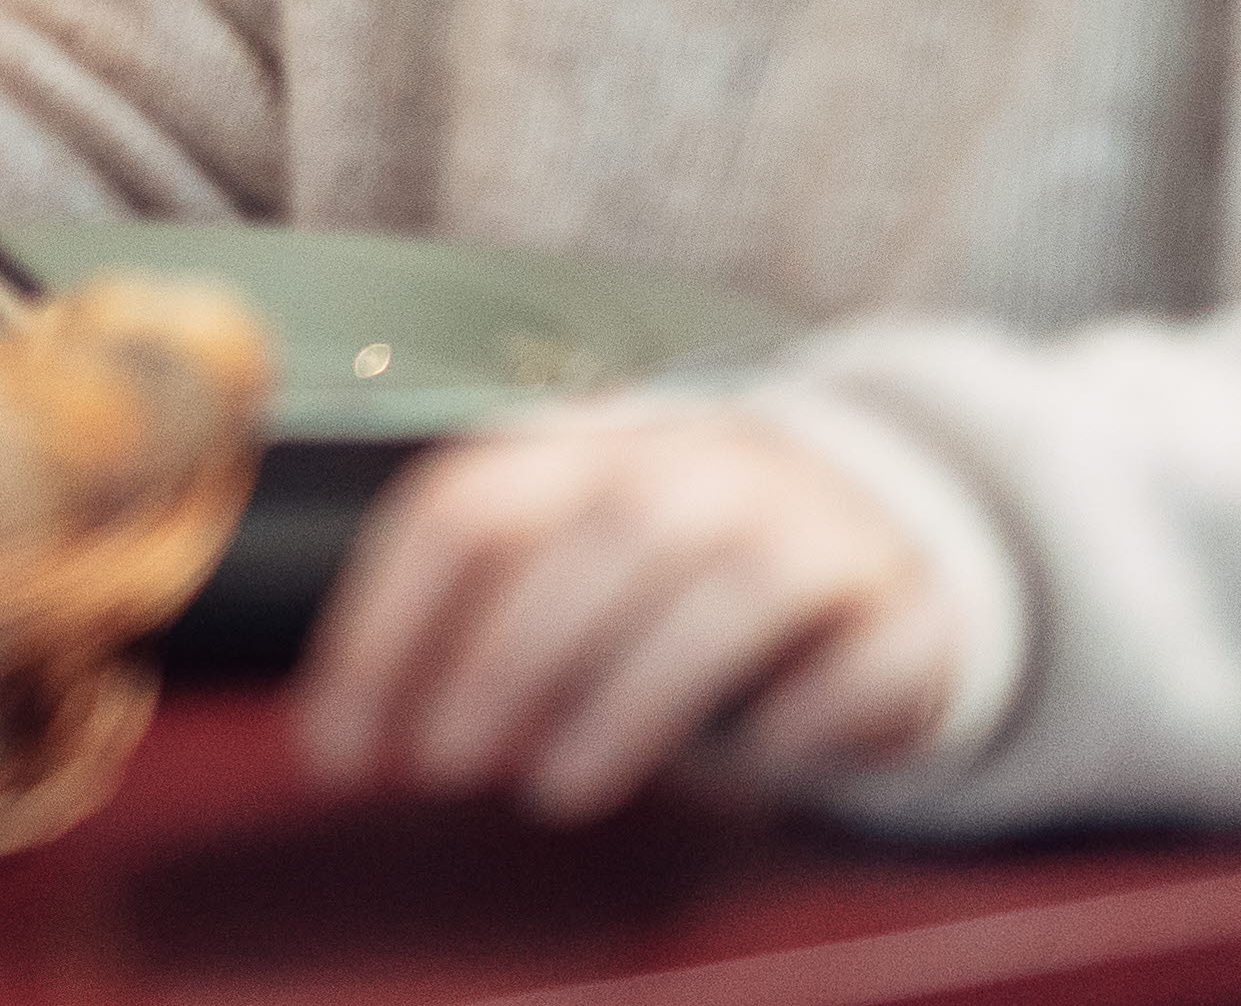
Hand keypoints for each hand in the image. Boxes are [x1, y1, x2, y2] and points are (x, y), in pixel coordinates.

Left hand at [294, 409, 960, 824]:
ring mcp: (807, 526)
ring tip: (559, 791)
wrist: (858, 526)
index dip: (388, 627)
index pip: (462, 510)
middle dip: (500, 661)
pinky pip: (851, 661)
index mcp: (582, 450)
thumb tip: (345, 737)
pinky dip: (798, 716)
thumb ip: (465, 620)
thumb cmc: (664, 569)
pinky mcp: (898, 606)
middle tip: (446, 764)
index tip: (343, 743)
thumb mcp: (558, 559)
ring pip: (717, 591)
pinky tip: (752, 763)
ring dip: (625, 698)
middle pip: (587, 539)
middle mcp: (693, 465)